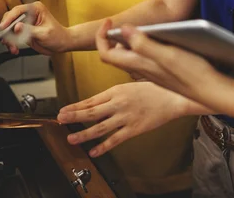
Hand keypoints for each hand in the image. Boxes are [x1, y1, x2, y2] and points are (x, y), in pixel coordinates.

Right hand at [0, 1, 69, 55]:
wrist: (62, 44)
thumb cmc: (58, 36)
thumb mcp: (44, 33)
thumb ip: (29, 30)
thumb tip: (17, 27)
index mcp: (35, 9)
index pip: (18, 10)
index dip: (9, 19)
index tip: (3, 27)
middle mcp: (29, 14)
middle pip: (11, 19)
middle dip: (7, 31)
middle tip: (7, 41)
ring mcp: (26, 23)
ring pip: (10, 29)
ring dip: (9, 39)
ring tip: (13, 48)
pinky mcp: (24, 32)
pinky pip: (13, 36)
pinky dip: (12, 43)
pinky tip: (15, 49)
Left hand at [57, 82, 186, 156]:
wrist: (173, 96)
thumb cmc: (156, 87)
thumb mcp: (133, 81)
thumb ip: (117, 90)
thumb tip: (105, 96)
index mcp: (117, 90)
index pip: (91, 99)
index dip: (75, 106)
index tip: (63, 109)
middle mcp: (118, 103)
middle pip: (91, 112)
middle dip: (73, 117)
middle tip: (60, 120)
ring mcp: (125, 117)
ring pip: (99, 127)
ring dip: (84, 133)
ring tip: (71, 138)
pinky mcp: (134, 129)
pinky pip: (115, 139)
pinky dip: (103, 146)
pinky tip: (94, 151)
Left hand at [94, 19, 224, 106]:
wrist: (212, 91)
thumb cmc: (192, 73)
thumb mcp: (167, 54)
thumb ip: (143, 43)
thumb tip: (122, 29)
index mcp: (139, 64)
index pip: (106, 54)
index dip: (102, 36)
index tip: (109, 21)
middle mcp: (142, 70)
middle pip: (117, 55)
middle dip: (114, 37)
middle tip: (121, 22)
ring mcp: (152, 72)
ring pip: (132, 56)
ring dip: (130, 40)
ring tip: (141, 26)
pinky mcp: (163, 72)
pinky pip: (145, 58)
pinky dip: (144, 46)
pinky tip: (159, 38)